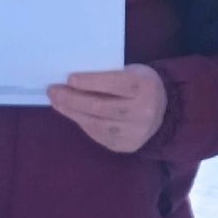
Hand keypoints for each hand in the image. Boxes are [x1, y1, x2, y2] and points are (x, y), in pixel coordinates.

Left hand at [48, 65, 168, 152]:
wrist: (164, 111)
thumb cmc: (140, 85)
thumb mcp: (131, 72)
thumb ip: (108, 76)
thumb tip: (72, 81)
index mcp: (144, 86)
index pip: (113, 84)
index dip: (90, 82)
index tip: (69, 79)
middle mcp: (142, 111)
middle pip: (100, 107)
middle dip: (72, 99)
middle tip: (53, 92)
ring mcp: (135, 132)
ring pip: (96, 124)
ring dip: (72, 113)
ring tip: (57, 103)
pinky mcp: (127, 146)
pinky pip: (99, 135)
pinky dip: (83, 123)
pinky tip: (74, 114)